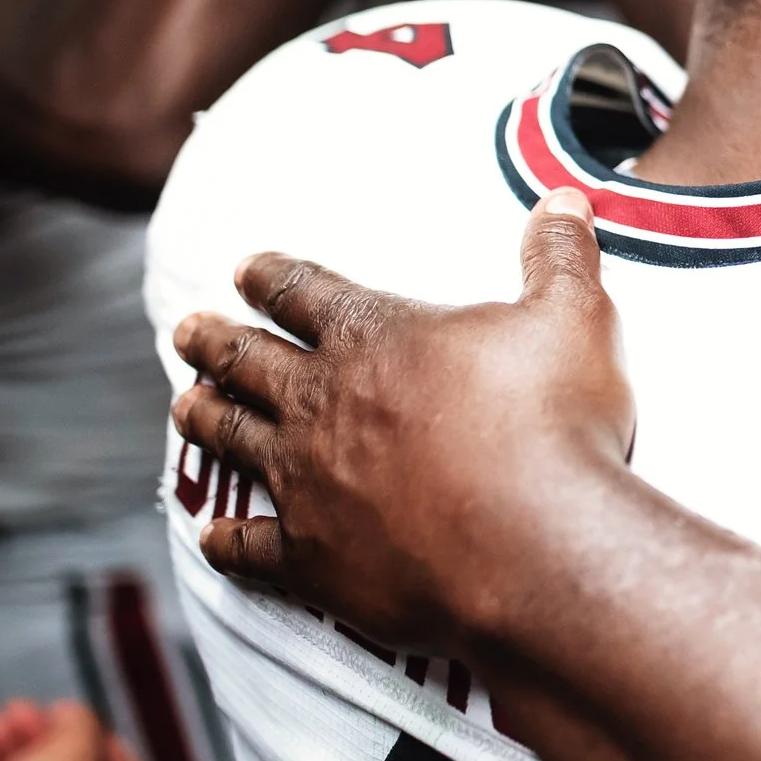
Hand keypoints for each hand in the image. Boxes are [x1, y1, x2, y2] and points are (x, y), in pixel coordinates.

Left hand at [170, 189, 631, 656]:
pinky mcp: (312, 560)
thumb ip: (560, 257)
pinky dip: (226, 541)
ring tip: (185, 407)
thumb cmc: (555, 425)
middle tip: (187, 329)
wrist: (537, 546)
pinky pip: (250, 547)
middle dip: (216, 341)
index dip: (273, 275)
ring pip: (232, 439)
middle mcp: (322, 404)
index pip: (305, 291)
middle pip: (248, 361)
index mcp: (374, 337)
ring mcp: (308, 484)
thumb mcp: (574, 318)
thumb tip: (564, 200)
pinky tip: (212, 538)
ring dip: (206, 419)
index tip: (246, 268)